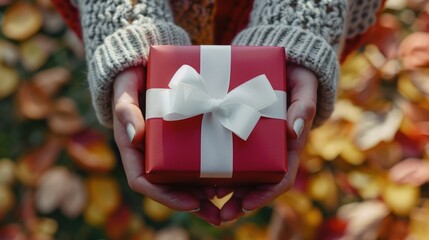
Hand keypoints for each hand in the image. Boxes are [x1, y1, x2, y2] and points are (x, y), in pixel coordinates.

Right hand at [112, 67, 220, 224]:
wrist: (142, 66)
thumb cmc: (130, 79)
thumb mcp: (126, 90)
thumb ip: (126, 109)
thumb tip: (134, 135)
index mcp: (132, 148)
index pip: (143, 182)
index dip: (166, 197)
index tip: (192, 203)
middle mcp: (149, 153)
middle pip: (168, 187)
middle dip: (192, 202)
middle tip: (218, 213)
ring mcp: (165, 148)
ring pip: (182, 178)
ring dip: (203, 193)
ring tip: (228, 200)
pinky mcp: (179, 138)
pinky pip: (193, 159)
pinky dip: (208, 171)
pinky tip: (229, 177)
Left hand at [217, 63, 317, 221]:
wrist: (284, 63)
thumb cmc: (298, 76)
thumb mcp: (304, 86)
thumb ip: (303, 105)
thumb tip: (294, 131)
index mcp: (289, 146)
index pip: (281, 178)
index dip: (265, 195)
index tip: (247, 205)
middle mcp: (271, 149)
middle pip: (257, 184)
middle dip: (240, 202)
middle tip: (221, 215)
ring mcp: (255, 143)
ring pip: (240, 174)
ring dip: (225, 190)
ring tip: (205, 200)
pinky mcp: (238, 131)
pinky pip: (228, 153)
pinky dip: (215, 167)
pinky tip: (199, 174)